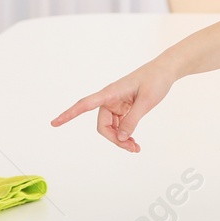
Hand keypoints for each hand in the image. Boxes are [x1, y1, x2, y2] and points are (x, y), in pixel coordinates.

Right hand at [51, 60, 175, 152]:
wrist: (165, 71)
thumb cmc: (155, 80)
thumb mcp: (146, 101)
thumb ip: (132, 120)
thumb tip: (121, 137)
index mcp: (110, 92)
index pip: (85, 104)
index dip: (69, 114)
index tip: (54, 123)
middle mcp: (110, 99)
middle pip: (103, 126)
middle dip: (115, 140)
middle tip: (132, 149)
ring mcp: (116, 104)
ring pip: (111, 128)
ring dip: (121, 140)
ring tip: (136, 148)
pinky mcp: (123, 108)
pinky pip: (119, 126)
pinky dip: (125, 135)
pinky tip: (134, 143)